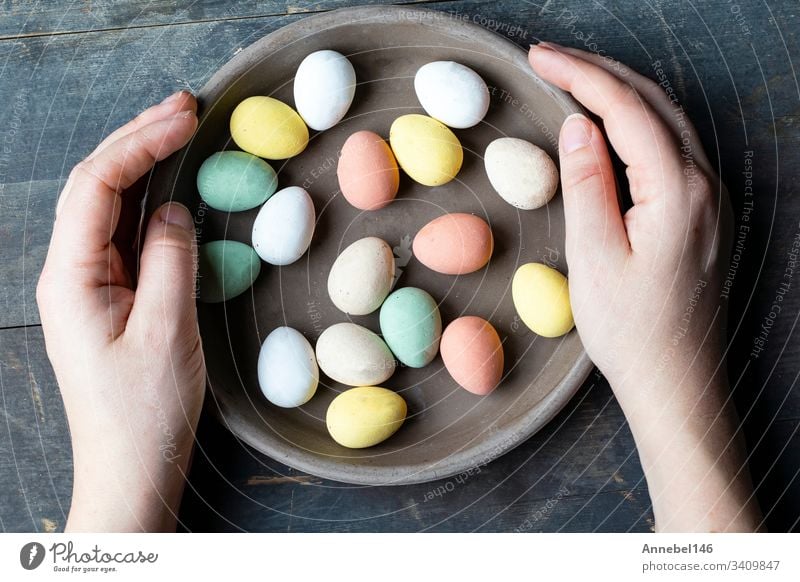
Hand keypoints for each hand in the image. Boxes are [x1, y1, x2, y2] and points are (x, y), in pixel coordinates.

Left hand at [37, 91, 203, 531]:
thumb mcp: (166, 332)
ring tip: (180, 127)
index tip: (185, 117)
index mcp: (71, 277)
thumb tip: (176, 210)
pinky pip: (127, 236)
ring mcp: (89, 285)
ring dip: (145, 164)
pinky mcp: (110, 298)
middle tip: (185, 105)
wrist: (130, 467)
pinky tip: (174, 185)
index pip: (98, 186)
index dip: (140, 143)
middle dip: (139, 139)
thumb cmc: (144, 411)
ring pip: (111, 207)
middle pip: (97, 186)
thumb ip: (170, 261)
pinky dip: (152, 202)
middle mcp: (70, 272)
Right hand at [530, 44, 760, 530]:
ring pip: (666, 122)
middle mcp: (705, 186)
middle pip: (654, 104)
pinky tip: (610, 128)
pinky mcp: (701, 215)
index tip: (538, 58)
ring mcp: (708, 200)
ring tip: (573, 81)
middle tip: (549, 60)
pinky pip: (671, 148)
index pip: (628, 110)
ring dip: (620, 93)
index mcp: (679, 191)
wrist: (676, 382)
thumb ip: (588, 184)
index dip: (581, 76)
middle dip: (600, 73)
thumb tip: (578, 125)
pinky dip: (636, 124)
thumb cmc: (631, 330)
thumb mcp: (594, 257)